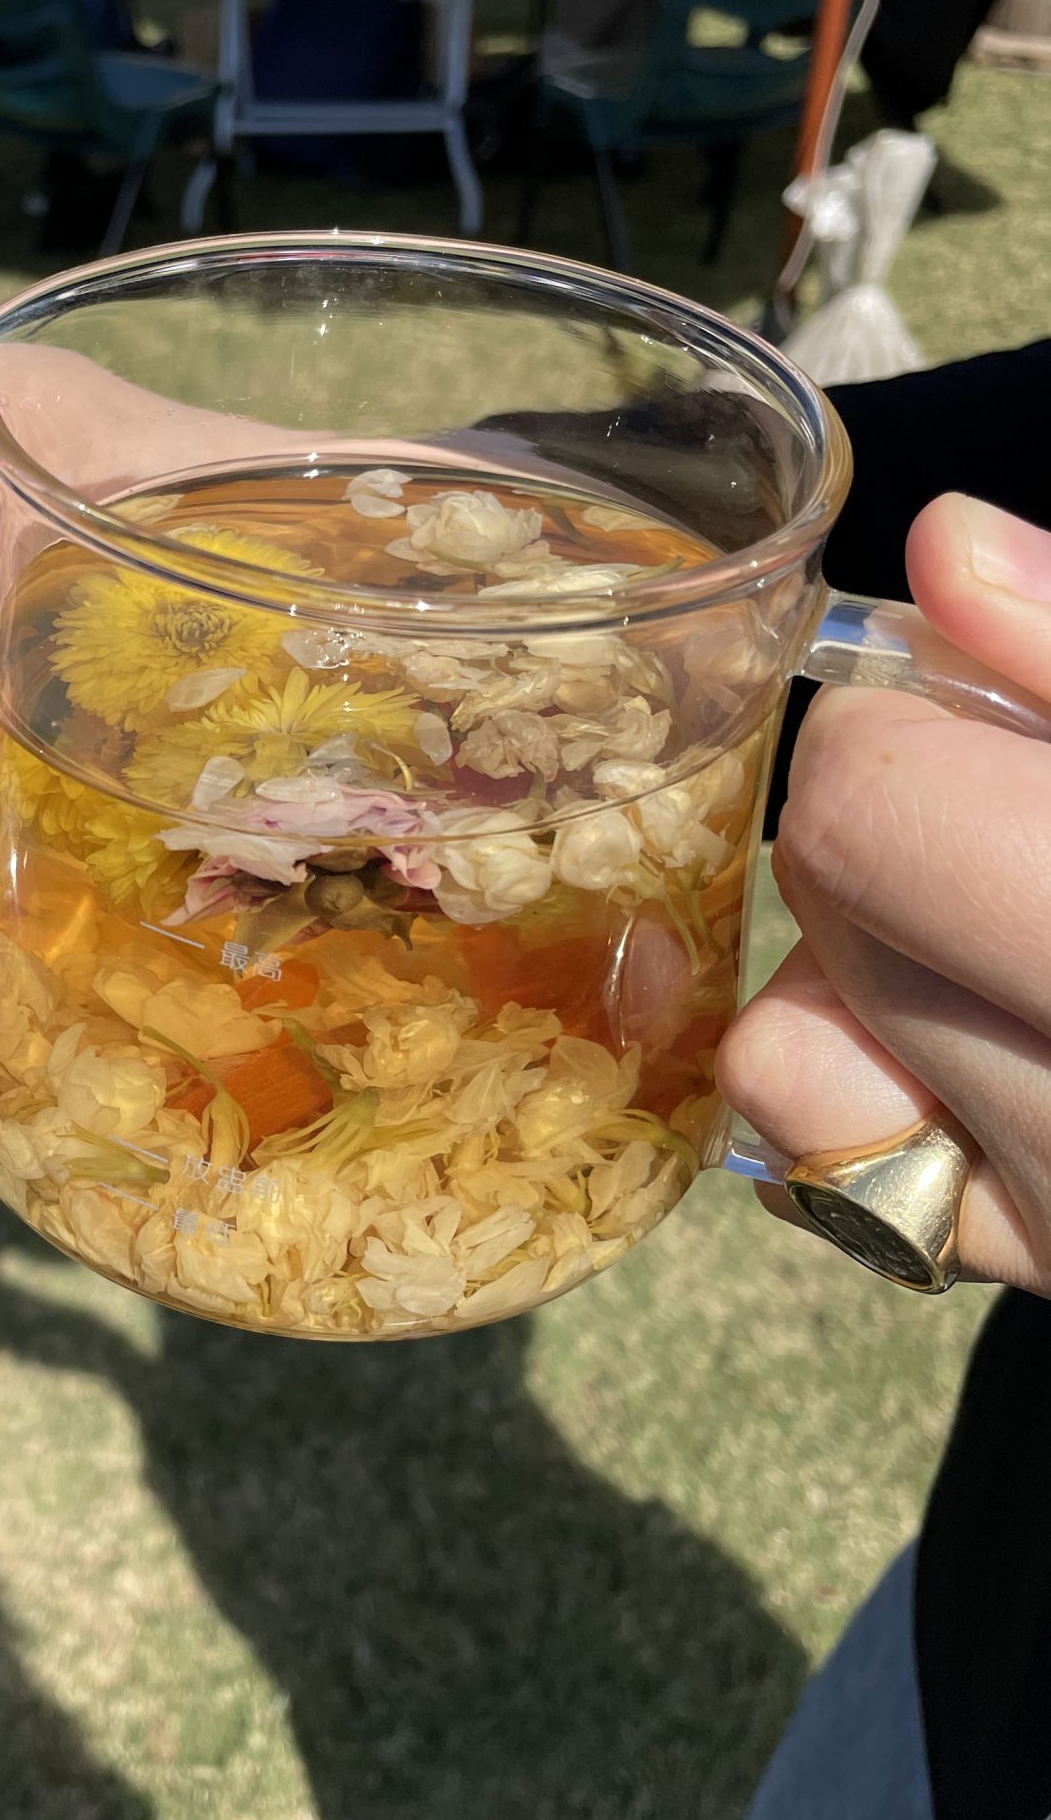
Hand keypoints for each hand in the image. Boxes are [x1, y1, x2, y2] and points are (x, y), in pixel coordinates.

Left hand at [720, 495, 1050, 1292]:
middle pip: (829, 899)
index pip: (867, 807)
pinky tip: (987, 1031)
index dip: (904, 718)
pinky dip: (865, 1079)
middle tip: (1019, 805)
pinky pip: (826, 1162)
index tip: (979, 699)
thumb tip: (948, 550)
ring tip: (1009, 918)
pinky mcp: (1030, 1269)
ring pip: (792, 1048)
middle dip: (892, 816)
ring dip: (864, 955)